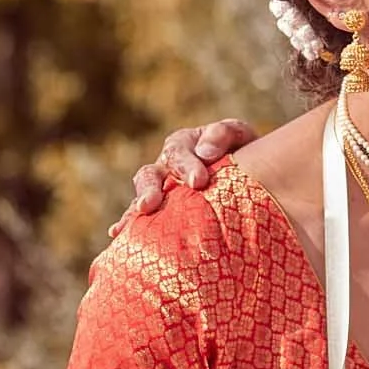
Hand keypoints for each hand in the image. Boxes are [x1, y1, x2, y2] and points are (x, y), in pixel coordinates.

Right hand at [112, 119, 258, 233]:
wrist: (250, 179)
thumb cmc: (243, 154)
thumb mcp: (238, 136)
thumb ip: (223, 134)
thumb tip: (204, 153)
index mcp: (183, 146)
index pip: (178, 153)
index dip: (186, 166)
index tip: (198, 182)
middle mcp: (165, 168)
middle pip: (149, 176)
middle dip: (149, 190)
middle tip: (148, 205)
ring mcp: (160, 193)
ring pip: (140, 199)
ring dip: (133, 212)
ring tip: (125, 226)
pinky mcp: (161, 214)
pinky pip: (141, 220)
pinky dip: (128, 226)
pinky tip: (117, 234)